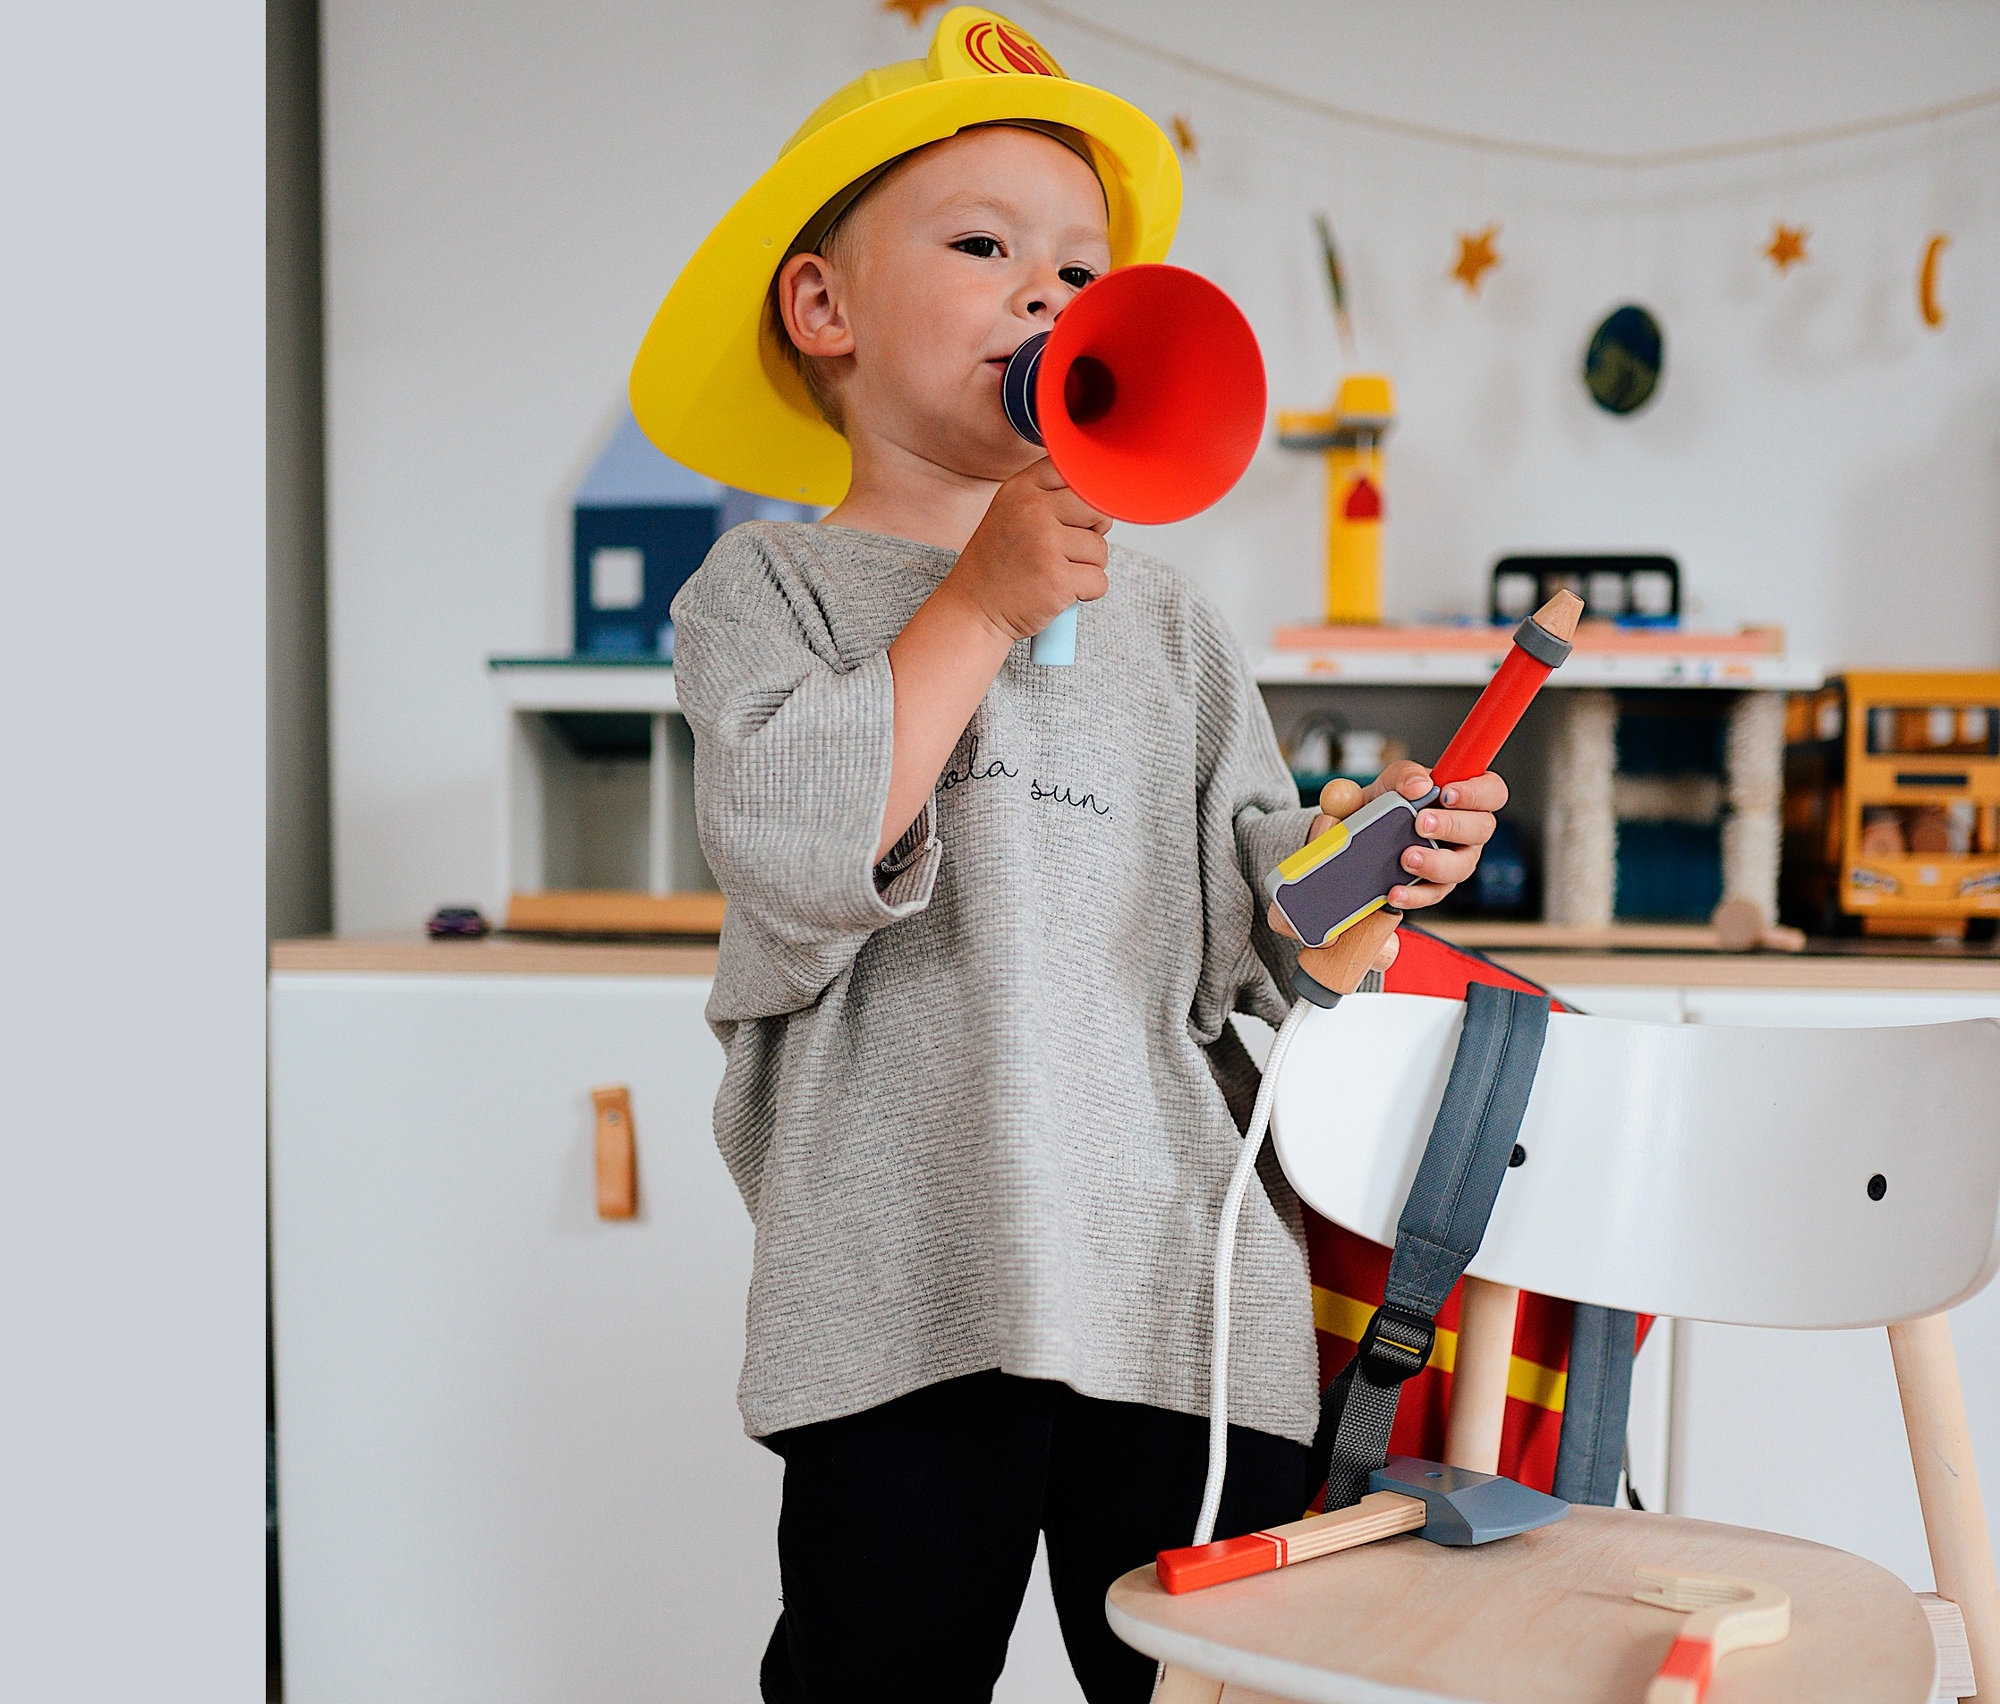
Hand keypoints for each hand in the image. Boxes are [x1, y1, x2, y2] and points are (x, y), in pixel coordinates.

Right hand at [943, 459, 1110, 642]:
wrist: (973, 610)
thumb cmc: (999, 567)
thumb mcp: (1012, 515)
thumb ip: (1050, 498)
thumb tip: (1104, 501)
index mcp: (1021, 489)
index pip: (1075, 474)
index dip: (1083, 499)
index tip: (1070, 519)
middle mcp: (1032, 510)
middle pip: (1097, 508)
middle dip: (1093, 533)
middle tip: (1066, 551)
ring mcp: (1045, 544)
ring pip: (1100, 549)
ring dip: (1087, 567)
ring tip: (1055, 573)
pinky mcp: (1058, 579)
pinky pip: (1099, 580)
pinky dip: (1087, 592)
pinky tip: (1060, 592)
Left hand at [1327, 761, 1506, 911]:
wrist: (1365, 829)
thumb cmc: (1391, 801)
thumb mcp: (1394, 779)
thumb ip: (1407, 774)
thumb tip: (1419, 785)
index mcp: (1468, 798)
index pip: (1493, 791)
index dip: (1477, 793)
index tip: (1447, 794)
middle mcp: (1469, 830)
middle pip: (1482, 829)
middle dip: (1452, 826)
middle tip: (1421, 824)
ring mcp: (1457, 859)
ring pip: (1462, 866)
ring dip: (1435, 863)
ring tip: (1407, 858)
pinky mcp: (1437, 885)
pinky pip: (1434, 893)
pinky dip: (1414, 895)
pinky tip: (1396, 891)